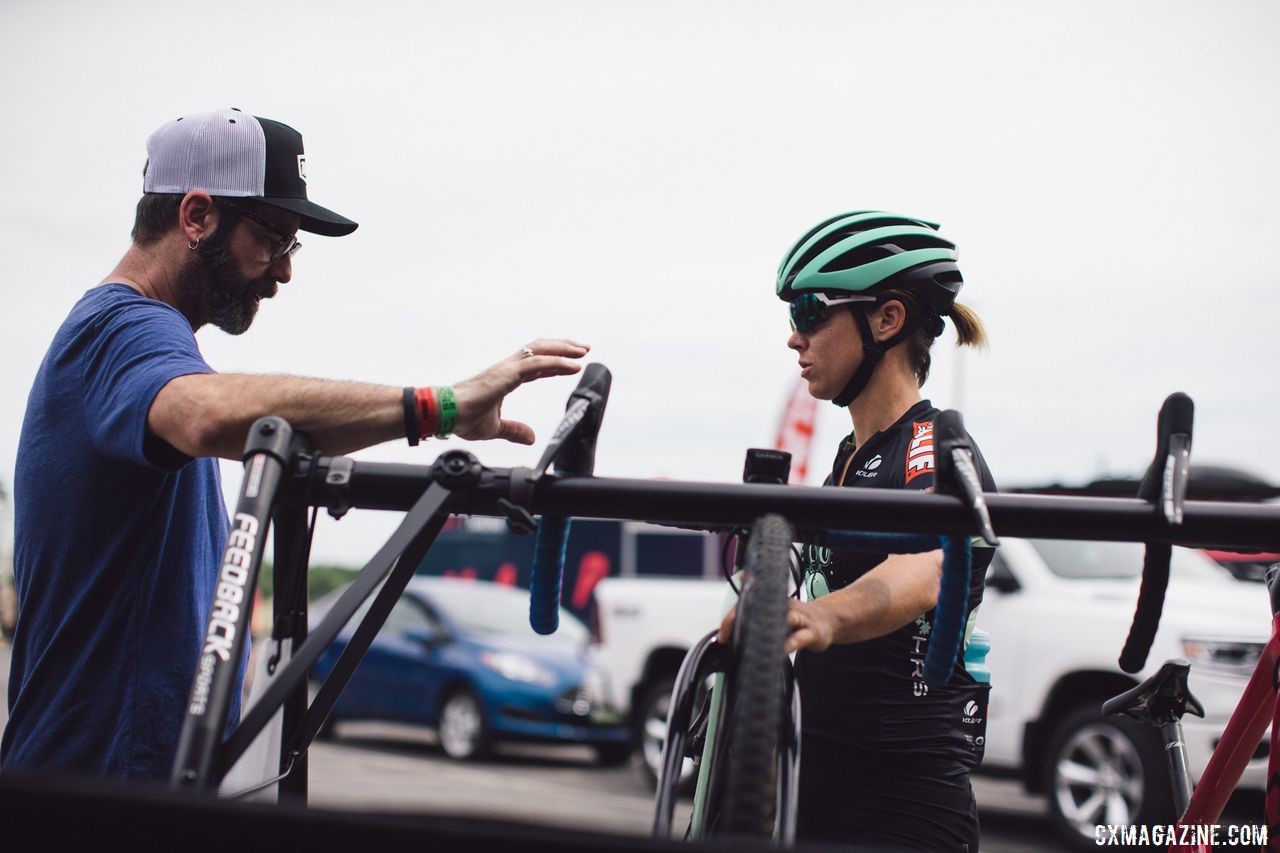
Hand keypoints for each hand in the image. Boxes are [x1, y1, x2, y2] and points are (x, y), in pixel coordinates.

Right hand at [451, 339, 589, 442]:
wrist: (444, 414)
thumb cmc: (462, 417)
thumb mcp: (495, 428)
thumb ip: (514, 430)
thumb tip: (531, 437)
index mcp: (505, 377)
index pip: (536, 365)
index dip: (555, 363)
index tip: (572, 363)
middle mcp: (507, 368)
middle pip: (540, 349)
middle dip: (564, 347)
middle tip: (584, 349)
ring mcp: (506, 368)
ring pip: (540, 350)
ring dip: (564, 349)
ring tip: (583, 350)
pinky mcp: (506, 374)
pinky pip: (536, 364)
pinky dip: (557, 362)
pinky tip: (573, 365)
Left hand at [718, 598, 837, 654]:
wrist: (829, 620)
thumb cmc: (798, 619)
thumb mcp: (776, 612)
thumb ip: (755, 611)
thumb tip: (734, 607)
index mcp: (774, 602)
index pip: (748, 604)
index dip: (731, 618)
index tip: (721, 636)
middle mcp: (785, 606)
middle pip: (761, 608)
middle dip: (742, 620)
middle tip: (727, 637)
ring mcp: (801, 618)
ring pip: (784, 619)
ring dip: (767, 629)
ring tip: (751, 642)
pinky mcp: (813, 632)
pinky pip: (800, 638)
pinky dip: (789, 644)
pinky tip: (780, 651)